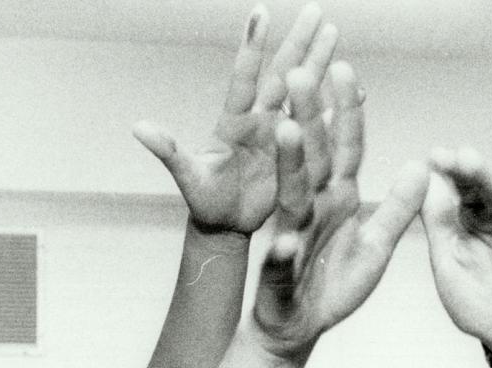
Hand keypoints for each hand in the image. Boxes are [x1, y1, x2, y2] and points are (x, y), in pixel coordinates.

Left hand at [133, 3, 339, 234]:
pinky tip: (354, 89)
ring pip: (303, 92)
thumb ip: (169, 151)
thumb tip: (138, 128)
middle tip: (316, 11)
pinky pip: (319, 125)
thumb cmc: (205, 200)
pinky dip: (336, 108)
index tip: (261, 11)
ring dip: (320, 63)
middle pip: (282, 74)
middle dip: (298, 42)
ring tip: (334, 33)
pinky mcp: (296, 152)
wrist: (226, 223)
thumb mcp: (188, 177)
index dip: (253, 46)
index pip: (245, 76)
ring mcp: (279, 133)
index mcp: (234, 121)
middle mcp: (259, 120)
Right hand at [250, 63, 426, 359]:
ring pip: (291, 198)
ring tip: (287, 131)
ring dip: (289, 166)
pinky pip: (282, 265)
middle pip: (311, 158)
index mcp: (338, 199)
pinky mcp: (280, 277)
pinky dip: (283, 255)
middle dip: (307, 117)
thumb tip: (422, 165)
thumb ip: (398, 209)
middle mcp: (312, 210)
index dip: (348, 111)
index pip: (345, 148)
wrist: (296, 327)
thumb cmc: (335, 285)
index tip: (345, 68)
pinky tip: (285, 243)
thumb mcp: (377, 247)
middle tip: (300, 73)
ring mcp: (293, 238)